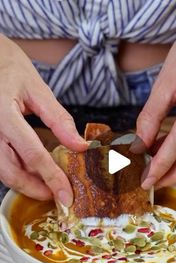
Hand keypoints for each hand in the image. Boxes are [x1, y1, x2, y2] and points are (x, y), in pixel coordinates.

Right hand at [0, 34, 87, 204]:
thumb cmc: (8, 65)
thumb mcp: (37, 88)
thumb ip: (58, 119)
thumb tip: (80, 146)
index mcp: (4, 113)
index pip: (33, 154)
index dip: (51, 179)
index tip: (66, 197)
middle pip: (9, 172)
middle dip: (34, 189)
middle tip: (56, 196)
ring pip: (1, 170)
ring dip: (24, 182)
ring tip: (46, 184)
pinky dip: (15, 169)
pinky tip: (31, 169)